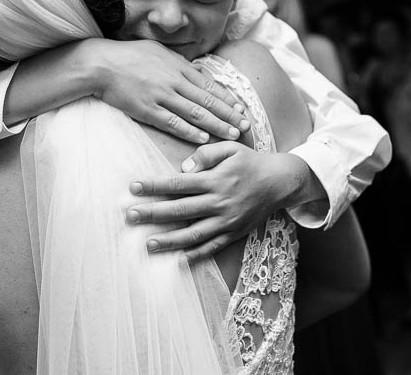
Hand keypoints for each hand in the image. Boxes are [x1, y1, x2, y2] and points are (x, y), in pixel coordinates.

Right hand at [92, 39, 250, 143]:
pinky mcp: (147, 109)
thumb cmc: (129, 56)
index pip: (210, 86)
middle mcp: (174, 81)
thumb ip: (179, 63)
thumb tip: (197, 72)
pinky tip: (203, 138)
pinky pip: (173, 123)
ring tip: (232, 135)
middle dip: (230, 115)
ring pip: (195, 114)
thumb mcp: (159, 51)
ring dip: (217, 126)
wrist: (101, 64)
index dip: (227, 99)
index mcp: (178, 66)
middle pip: (208, 101)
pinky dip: (189, 131)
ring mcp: (161, 96)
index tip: (241, 109)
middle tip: (246, 127)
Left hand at [127, 142, 306, 261]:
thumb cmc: (250, 162)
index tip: (133, 188)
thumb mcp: (229, 148)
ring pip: (194, 234)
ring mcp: (227, 221)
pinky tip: (178, 261)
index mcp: (215, 180)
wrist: (279, 182)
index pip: (178, 184)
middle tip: (130, 216)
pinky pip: (212, 248)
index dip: (154, 186)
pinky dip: (195, 256)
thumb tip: (182, 168)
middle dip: (153, 214)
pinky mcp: (234, 234)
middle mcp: (220, 202)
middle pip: (181, 210)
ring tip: (148, 244)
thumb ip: (205, 154)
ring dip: (170, 240)